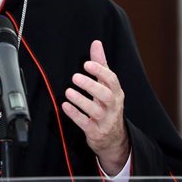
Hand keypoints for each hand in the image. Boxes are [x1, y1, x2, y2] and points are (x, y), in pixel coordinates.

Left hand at [61, 40, 128, 175]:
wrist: (113, 138)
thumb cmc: (108, 106)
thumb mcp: (107, 86)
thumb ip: (101, 65)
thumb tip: (96, 43)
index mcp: (116, 92)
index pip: (112, 80)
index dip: (100, 71)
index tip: (87, 64)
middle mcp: (112, 106)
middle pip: (106, 95)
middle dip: (91, 86)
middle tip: (76, 77)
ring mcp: (105, 120)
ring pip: (95, 110)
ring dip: (81, 101)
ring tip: (69, 91)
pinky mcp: (95, 131)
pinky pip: (85, 123)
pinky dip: (75, 115)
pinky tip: (65, 106)